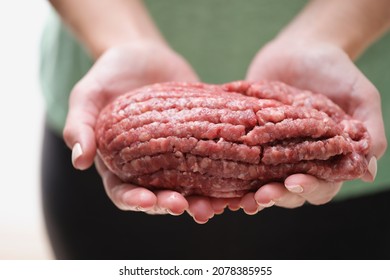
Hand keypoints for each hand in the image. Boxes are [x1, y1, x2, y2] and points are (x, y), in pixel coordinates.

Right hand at [63, 41, 223, 221]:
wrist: (143, 55)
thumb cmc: (109, 76)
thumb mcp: (87, 96)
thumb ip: (80, 125)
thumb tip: (79, 161)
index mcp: (118, 164)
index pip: (123, 192)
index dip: (134, 201)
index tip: (147, 201)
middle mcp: (148, 166)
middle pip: (160, 195)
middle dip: (172, 204)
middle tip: (188, 207)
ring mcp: (176, 155)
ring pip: (189, 186)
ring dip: (202, 199)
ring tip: (216, 206)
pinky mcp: (198, 140)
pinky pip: (211, 160)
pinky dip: (223, 174)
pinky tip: (235, 181)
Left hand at [238, 40, 385, 212]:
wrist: (301, 48)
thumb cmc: (336, 71)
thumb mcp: (360, 96)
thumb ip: (368, 129)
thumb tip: (368, 171)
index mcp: (326, 157)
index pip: (320, 184)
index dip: (308, 188)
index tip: (294, 182)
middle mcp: (297, 159)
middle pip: (287, 190)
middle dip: (275, 195)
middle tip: (261, 196)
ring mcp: (270, 150)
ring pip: (260, 181)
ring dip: (250, 193)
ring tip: (239, 199)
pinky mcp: (249, 138)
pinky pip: (238, 159)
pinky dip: (229, 170)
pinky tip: (219, 177)